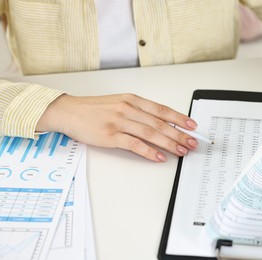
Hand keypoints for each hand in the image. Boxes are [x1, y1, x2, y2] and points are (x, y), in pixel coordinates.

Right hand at [36, 93, 199, 161]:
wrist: (69, 111)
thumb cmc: (94, 109)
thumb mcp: (119, 103)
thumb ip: (138, 112)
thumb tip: (160, 124)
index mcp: (132, 100)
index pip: (162, 110)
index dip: (179, 118)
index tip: (192, 126)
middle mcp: (128, 109)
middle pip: (160, 123)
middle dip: (179, 134)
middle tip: (192, 142)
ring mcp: (119, 122)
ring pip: (151, 133)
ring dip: (169, 143)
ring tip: (181, 151)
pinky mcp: (110, 135)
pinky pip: (134, 144)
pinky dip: (149, 151)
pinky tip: (159, 157)